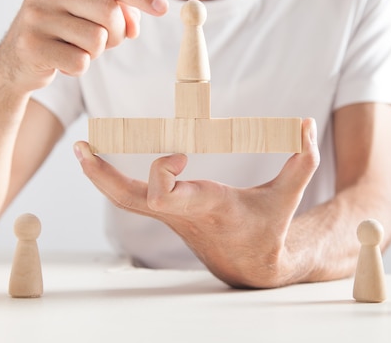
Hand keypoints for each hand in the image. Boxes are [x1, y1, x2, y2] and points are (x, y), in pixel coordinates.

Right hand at [0, 0, 167, 92]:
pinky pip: (80, 62)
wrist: (20, 57)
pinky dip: (79, 68)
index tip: (162, 7)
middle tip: (107, 39)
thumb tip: (135, 24)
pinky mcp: (32, 46)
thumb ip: (119, 10)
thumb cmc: (64, 30)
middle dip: (118, 32)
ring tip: (78, 47)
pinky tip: (63, 60)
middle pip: (109, 12)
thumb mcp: (92, 11)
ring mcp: (35, 16)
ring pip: (97, 39)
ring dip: (97, 51)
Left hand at [74, 118, 319, 287]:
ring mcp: (169, 214)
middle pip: (128, 198)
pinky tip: (102, 162)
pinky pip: (132, 197)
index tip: (179, 154)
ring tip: (83, 149)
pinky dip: (113, 180)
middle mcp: (180, 211)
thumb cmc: (267, 229)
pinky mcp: (166, 212)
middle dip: (102, 175)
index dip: (161, 171)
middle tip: (82, 147)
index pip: (164, 195)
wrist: (252, 265)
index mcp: (206, 206)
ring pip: (124, 199)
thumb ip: (302, 160)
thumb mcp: (287, 196)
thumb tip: (308, 124)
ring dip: (100, 175)